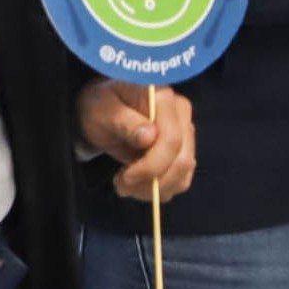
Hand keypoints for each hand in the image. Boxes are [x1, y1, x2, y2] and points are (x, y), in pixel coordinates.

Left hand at [78, 81, 197, 201]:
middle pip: (182, 160)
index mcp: (164, 99)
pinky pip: (180, 178)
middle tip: (122, 186)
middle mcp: (182, 114)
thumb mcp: (104, 111)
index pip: (171, 141)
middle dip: (152, 182)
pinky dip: (160, 188)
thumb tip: (150, 137)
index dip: (151, 166)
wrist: (105, 104)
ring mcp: (185, 131)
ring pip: (183, 173)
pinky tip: (138, 183)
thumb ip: (126, 123)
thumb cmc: (102, 104)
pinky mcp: (183, 148)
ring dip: (155, 188)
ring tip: (126, 184)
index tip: (125, 178)